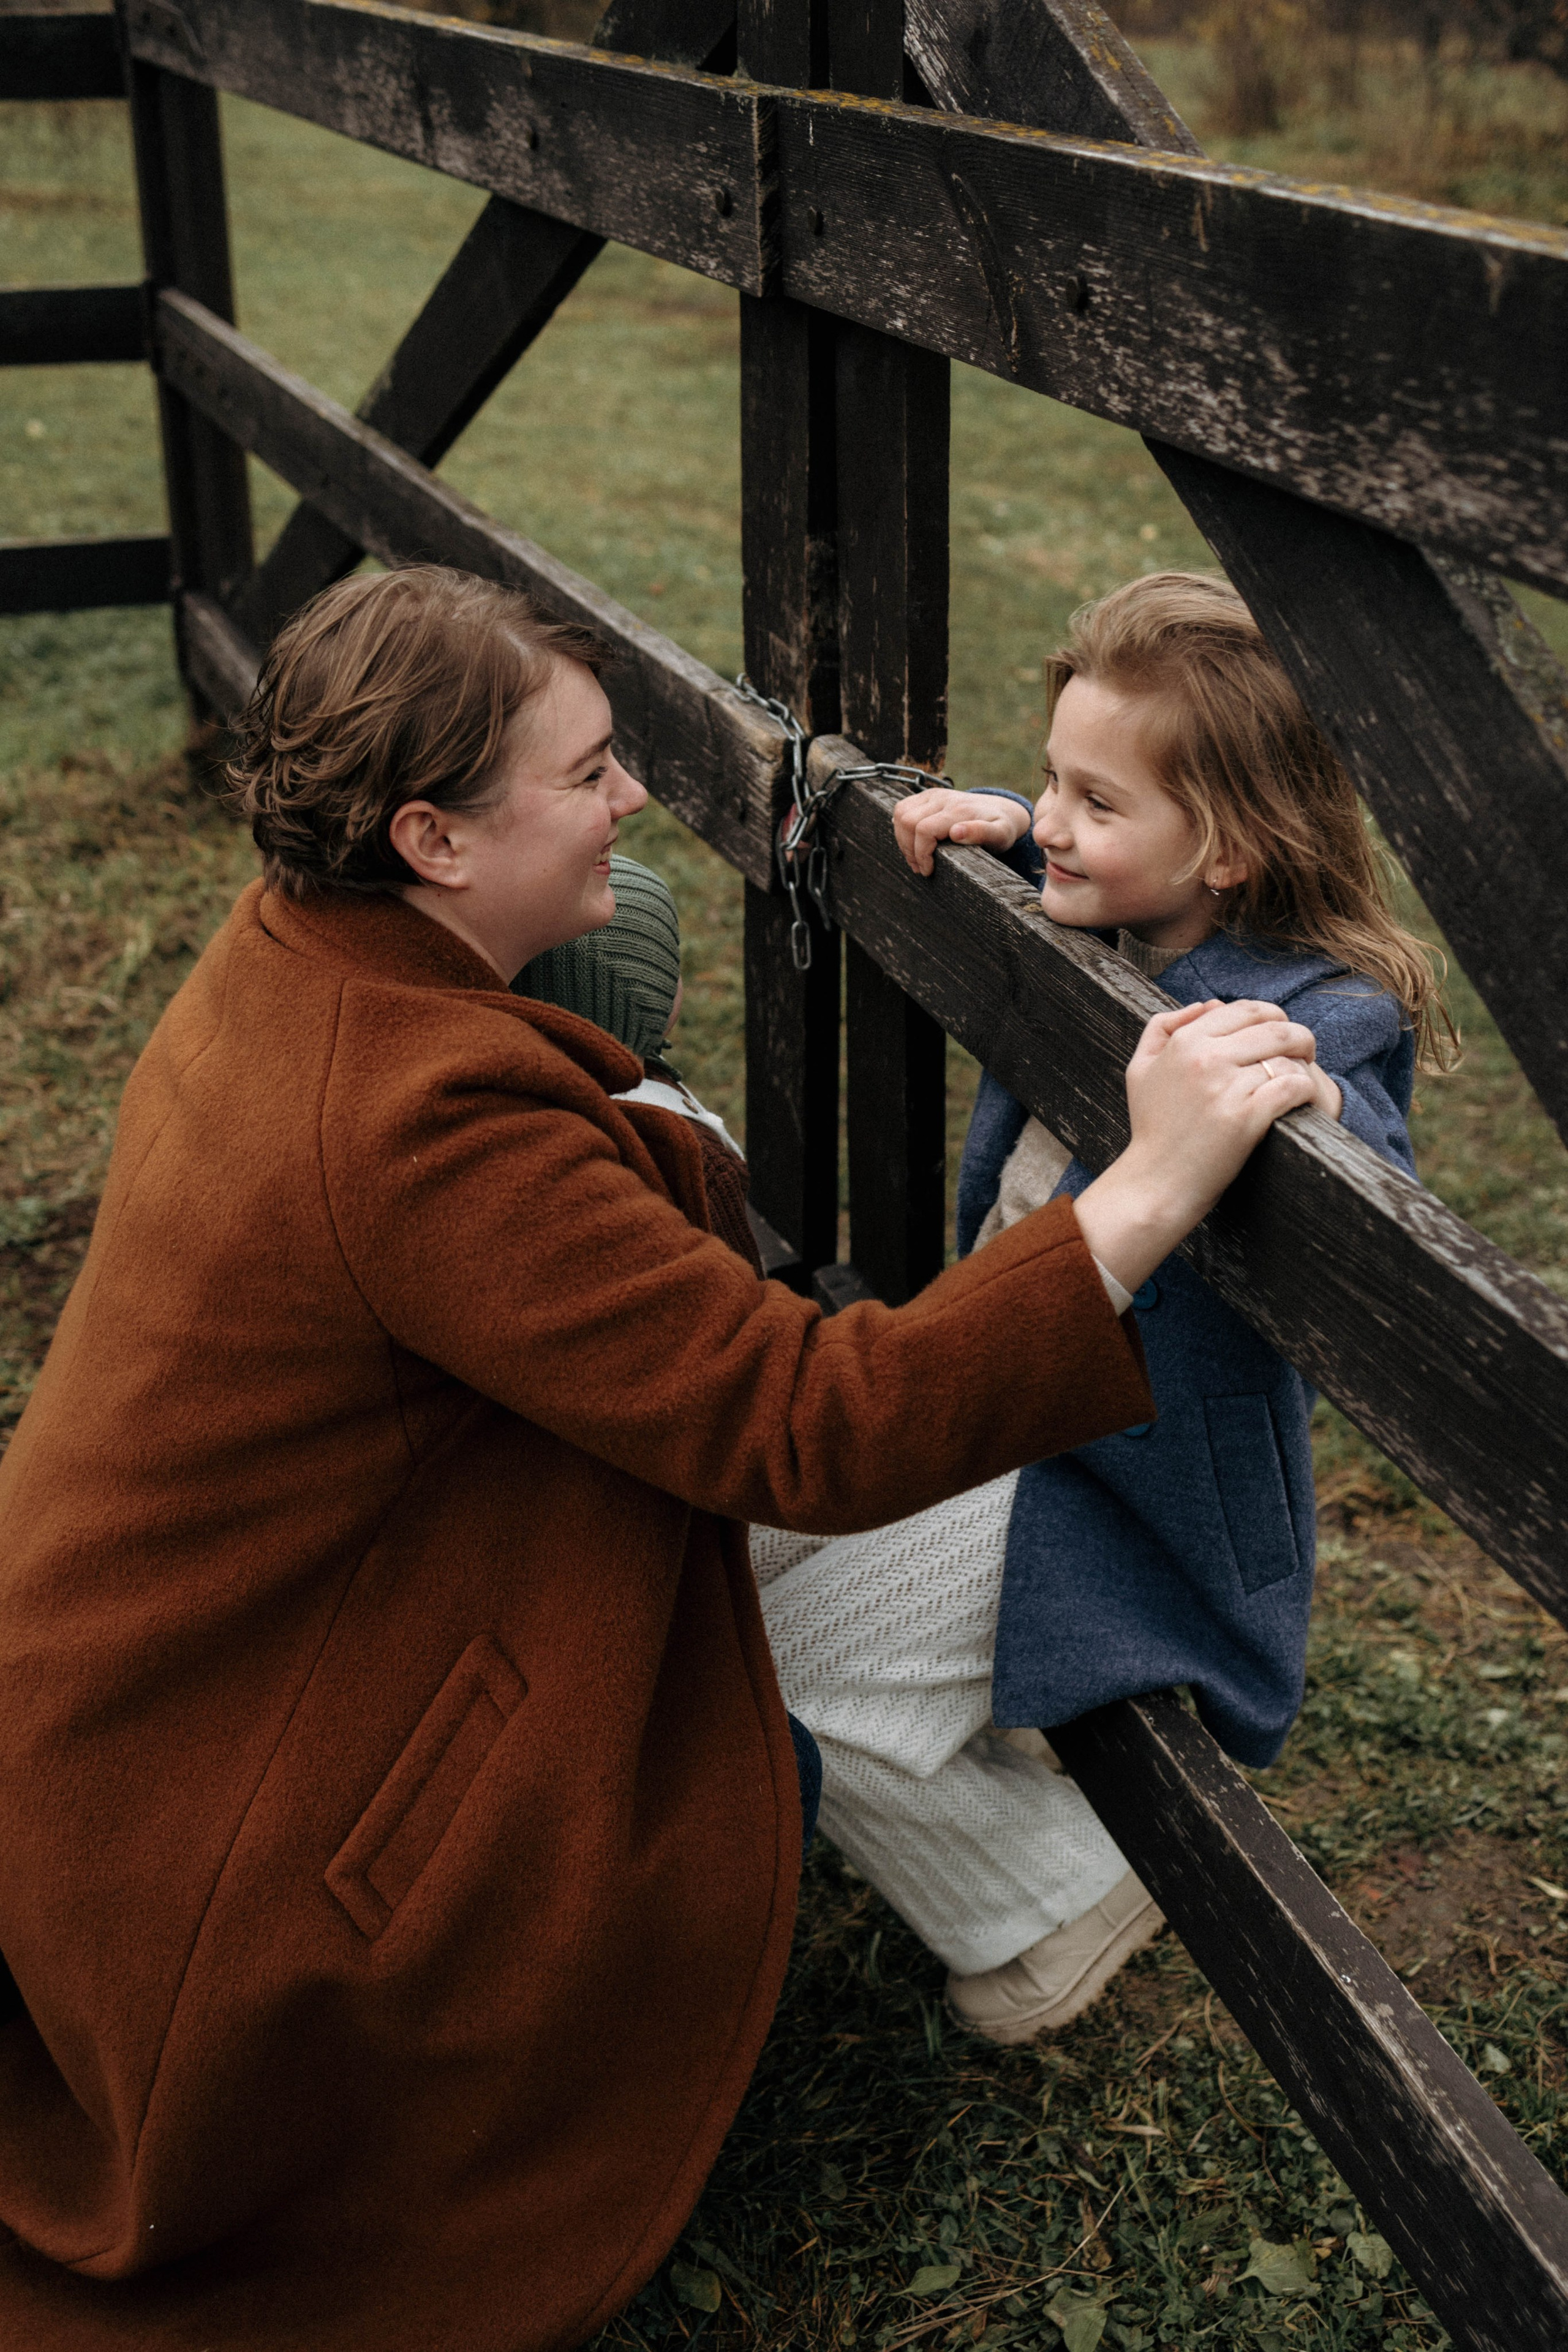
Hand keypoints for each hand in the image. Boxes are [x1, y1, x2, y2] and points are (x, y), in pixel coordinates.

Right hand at [893, 788, 1031, 876]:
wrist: (1000, 810)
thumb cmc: (1000, 828)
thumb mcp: (1001, 835)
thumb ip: (982, 833)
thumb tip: (956, 832)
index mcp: (959, 809)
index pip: (924, 829)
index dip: (921, 854)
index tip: (928, 870)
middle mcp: (943, 798)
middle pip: (907, 821)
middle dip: (909, 849)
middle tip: (920, 868)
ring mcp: (933, 794)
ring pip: (900, 813)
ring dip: (902, 839)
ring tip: (916, 858)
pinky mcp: (927, 795)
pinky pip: (902, 809)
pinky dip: (901, 828)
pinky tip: (913, 843)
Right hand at [1074, 999, 1319, 1293]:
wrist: (1157, 1181)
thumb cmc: (1152, 1127)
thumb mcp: (1140, 1069)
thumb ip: (1162, 1027)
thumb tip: (1207, 1004)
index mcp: (1184, 1041)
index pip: (1246, 1009)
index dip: (1272, 1017)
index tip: (1280, 1034)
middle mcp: (1206, 1058)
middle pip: (1275, 1027)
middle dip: (1298, 1037)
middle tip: (1304, 1053)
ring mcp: (1226, 1087)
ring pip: (1288, 1056)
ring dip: (1304, 1064)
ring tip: (1304, 1075)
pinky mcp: (1247, 1117)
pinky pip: (1293, 1086)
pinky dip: (1305, 1089)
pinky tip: (1302, 1099)